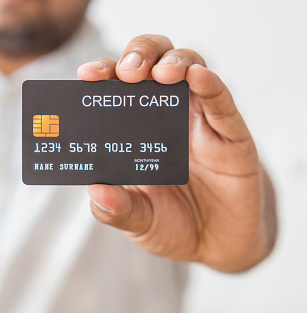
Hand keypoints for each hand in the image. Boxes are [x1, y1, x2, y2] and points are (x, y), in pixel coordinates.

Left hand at [77, 35, 275, 272]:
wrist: (214, 249)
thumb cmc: (170, 225)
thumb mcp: (137, 221)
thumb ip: (116, 209)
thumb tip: (95, 191)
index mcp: (135, 131)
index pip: (118, 88)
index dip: (104, 74)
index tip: (87, 74)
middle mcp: (166, 118)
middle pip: (154, 64)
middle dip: (139, 56)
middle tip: (127, 71)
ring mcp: (200, 124)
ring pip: (190, 70)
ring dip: (174, 63)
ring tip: (161, 73)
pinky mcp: (231, 137)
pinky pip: (222, 104)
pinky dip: (211, 86)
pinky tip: (199, 77)